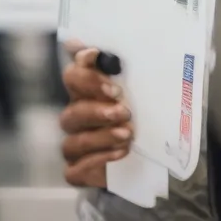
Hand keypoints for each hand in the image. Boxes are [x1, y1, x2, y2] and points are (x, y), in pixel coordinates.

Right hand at [59, 45, 132, 187]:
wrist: (146, 158)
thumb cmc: (143, 117)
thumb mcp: (145, 93)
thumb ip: (139, 75)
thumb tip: (148, 50)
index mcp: (89, 92)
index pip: (75, 71)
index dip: (81, 61)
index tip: (96, 54)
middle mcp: (77, 115)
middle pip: (72, 105)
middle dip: (95, 104)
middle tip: (121, 104)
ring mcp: (74, 144)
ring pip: (74, 139)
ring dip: (102, 135)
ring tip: (127, 132)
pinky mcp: (77, 170)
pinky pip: (77, 168)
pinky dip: (99, 160)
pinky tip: (121, 152)